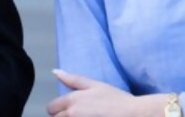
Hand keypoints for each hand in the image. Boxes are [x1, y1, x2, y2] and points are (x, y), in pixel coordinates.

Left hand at [47, 70, 165, 116]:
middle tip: (80, 114)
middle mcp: (71, 114)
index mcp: (72, 100)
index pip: (51, 108)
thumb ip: (73, 79)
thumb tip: (55, 72)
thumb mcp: (95, 85)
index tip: (69, 110)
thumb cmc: (116, 99)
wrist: (132, 115)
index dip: (58, 109)